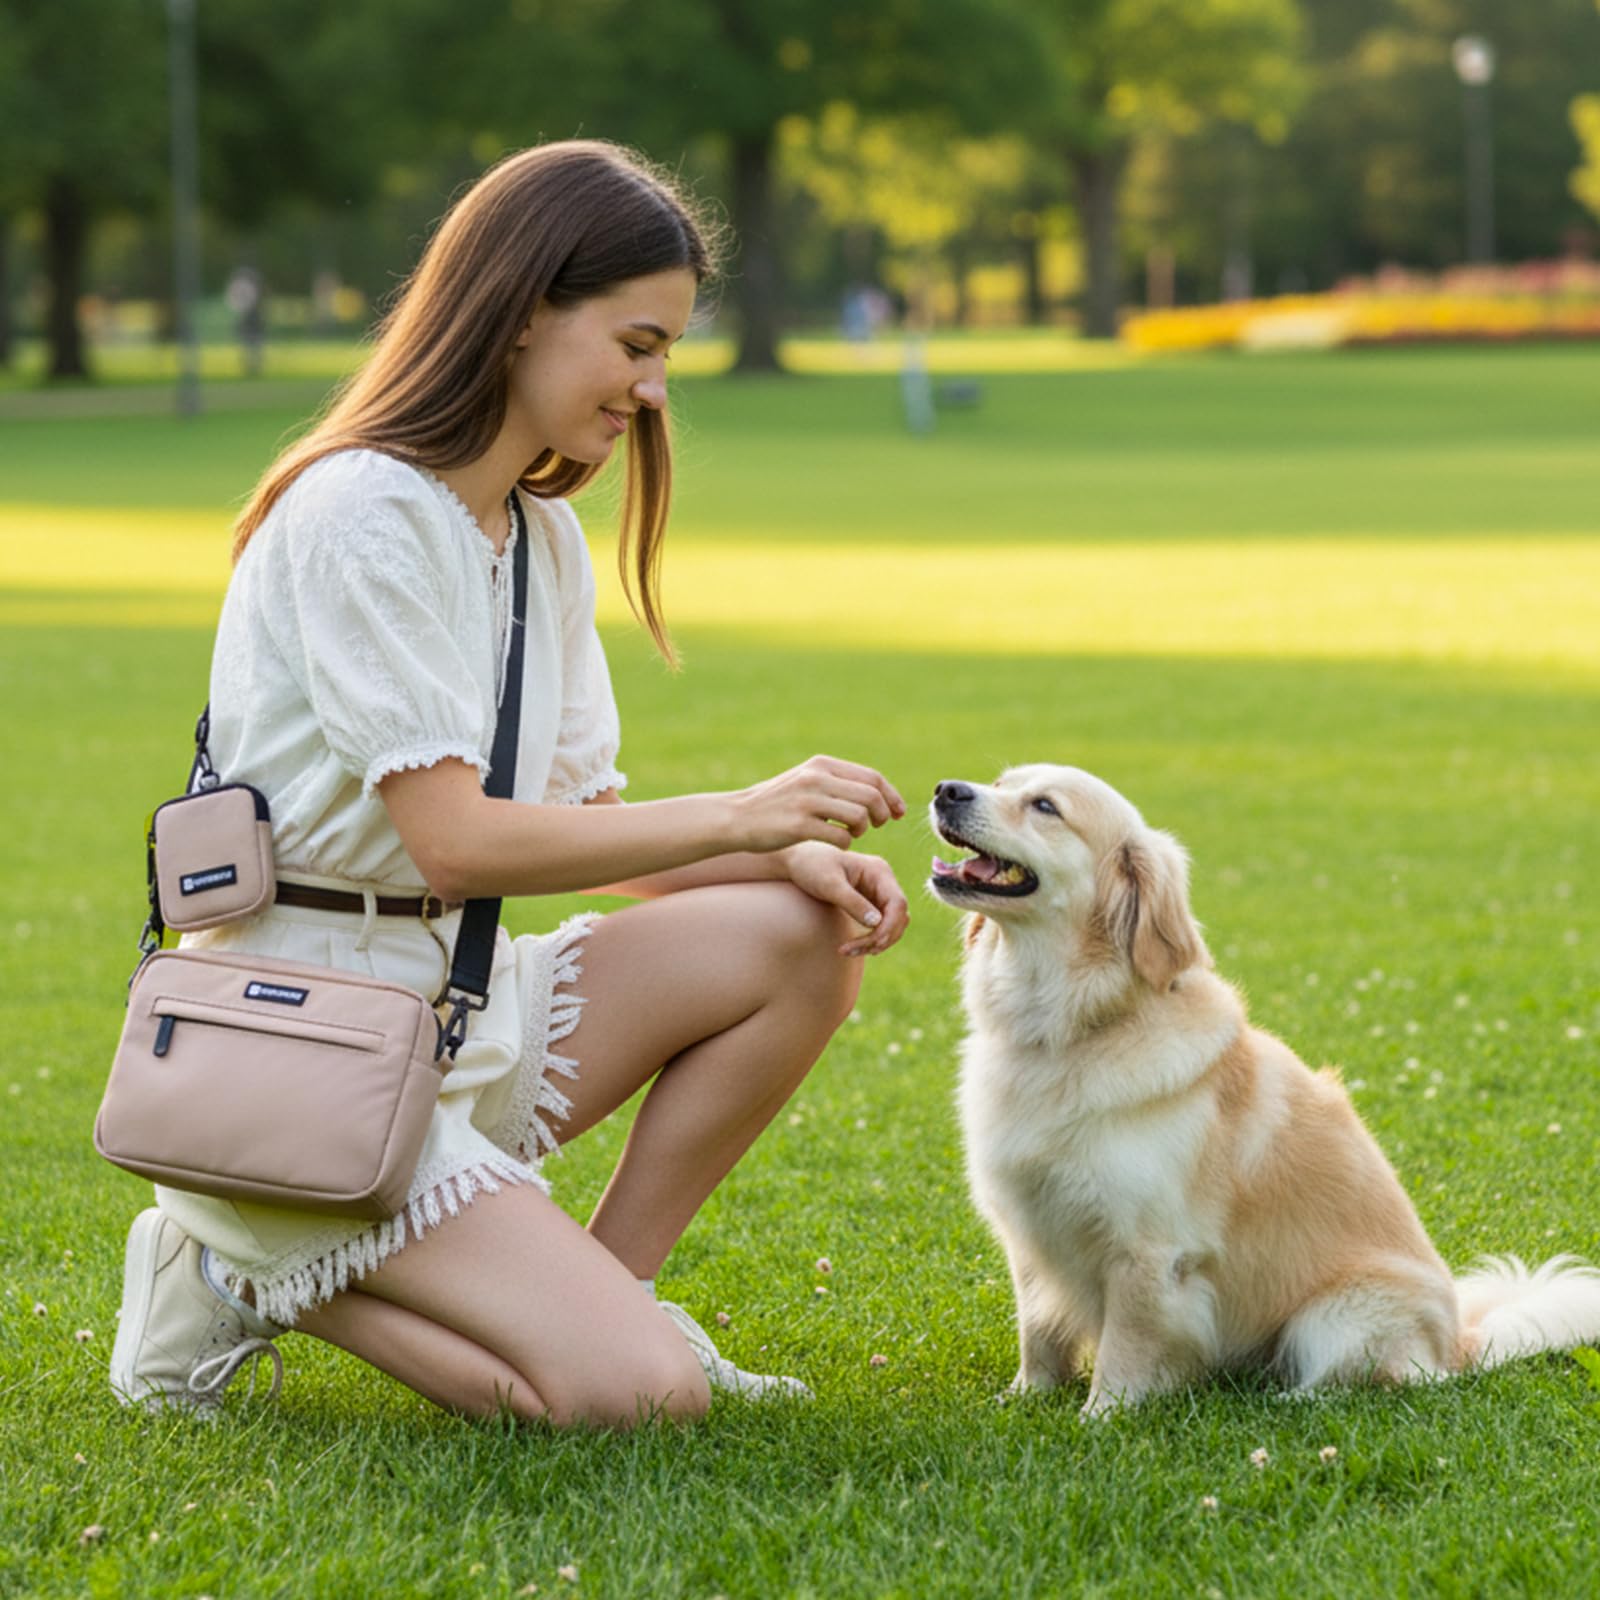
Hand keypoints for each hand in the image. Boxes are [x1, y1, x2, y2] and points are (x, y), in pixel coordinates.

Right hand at [730, 755, 905, 853]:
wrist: (738, 817)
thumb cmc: (777, 802)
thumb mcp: (806, 780)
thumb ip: (838, 782)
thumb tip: (878, 791)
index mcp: (821, 765)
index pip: (872, 778)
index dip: (892, 796)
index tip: (899, 812)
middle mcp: (816, 778)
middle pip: (870, 797)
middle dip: (882, 814)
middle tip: (877, 826)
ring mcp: (807, 801)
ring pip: (859, 817)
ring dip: (862, 830)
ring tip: (852, 834)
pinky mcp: (798, 826)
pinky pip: (840, 838)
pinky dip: (844, 843)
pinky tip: (834, 842)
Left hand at [784, 842, 909, 956]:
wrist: (797, 862)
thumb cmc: (811, 867)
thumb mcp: (829, 885)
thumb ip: (853, 902)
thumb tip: (877, 923)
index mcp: (879, 871)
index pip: (898, 903)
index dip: (889, 926)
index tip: (871, 943)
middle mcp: (883, 881)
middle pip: (898, 917)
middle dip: (881, 938)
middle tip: (852, 950)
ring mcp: (878, 893)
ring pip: (891, 925)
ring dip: (876, 942)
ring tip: (848, 951)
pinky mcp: (870, 904)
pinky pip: (880, 926)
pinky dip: (870, 939)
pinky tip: (852, 947)